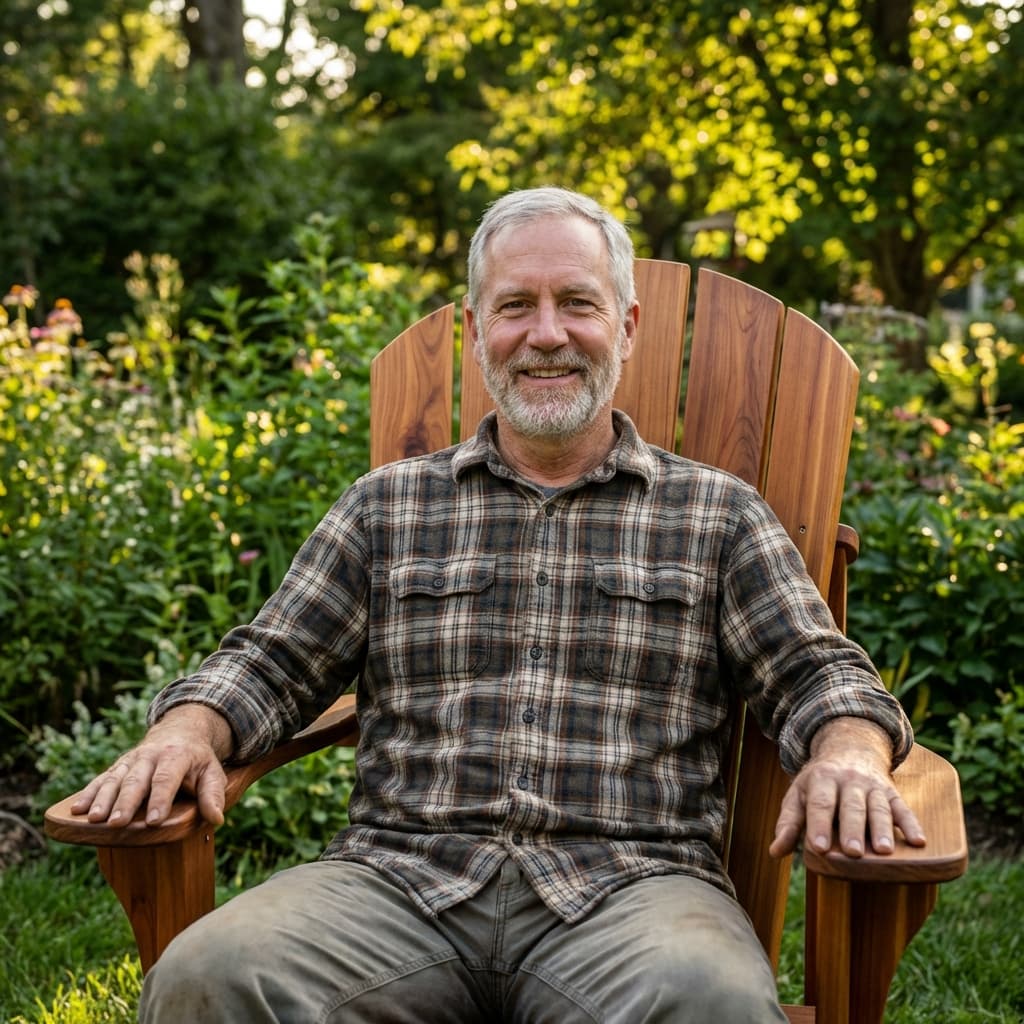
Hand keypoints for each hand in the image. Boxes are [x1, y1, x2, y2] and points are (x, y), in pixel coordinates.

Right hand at [69, 704, 232, 827]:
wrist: (180, 731)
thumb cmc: (197, 760)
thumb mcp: (212, 772)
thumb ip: (213, 794)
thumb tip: (217, 818)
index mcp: (176, 755)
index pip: (167, 778)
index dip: (160, 799)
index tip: (154, 822)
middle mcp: (150, 756)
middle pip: (137, 780)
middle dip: (126, 803)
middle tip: (117, 824)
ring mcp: (132, 759)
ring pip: (115, 779)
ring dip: (103, 799)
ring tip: (93, 819)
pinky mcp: (119, 766)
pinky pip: (102, 778)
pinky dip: (89, 793)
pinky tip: (77, 809)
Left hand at [769, 717, 925, 858]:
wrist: (850, 747)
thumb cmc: (819, 782)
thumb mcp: (799, 794)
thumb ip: (789, 822)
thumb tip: (775, 852)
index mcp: (821, 779)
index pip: (819, 803)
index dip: (819, 825)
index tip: (818, 848)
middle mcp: (848, 780)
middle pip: (850, 806)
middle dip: (852, 829)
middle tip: (853, 853)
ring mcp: (872, 785)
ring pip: (878, 807)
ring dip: (882, 829)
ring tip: (884, 851)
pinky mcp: (891, 792)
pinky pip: (903, 807)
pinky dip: (911, 823)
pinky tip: (918, 841)